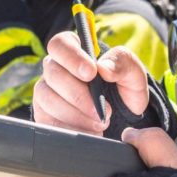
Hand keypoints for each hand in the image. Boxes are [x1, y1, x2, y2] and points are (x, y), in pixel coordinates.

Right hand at [33, 31, 150, 134]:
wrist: (123, 119)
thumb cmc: (124, 90)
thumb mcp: (133, 74)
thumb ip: (123, 63)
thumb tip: (103, 67)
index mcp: (74, 51)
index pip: (60, 44)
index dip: (72, 57)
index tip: (91, 73)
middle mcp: (55, 69)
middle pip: (53, 74)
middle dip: (78, 94)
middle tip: (102, 110)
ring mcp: (46, 92)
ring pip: (48, 99)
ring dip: (75, 114)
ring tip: (100, 123)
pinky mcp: (44, 115)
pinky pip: (48, 122)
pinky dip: (70, 129)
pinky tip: (89, 133)